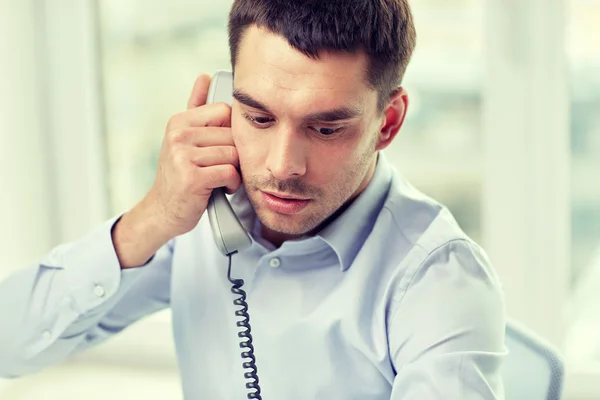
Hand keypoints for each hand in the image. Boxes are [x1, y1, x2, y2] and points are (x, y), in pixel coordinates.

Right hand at [143, 74, 240, 238]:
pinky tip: (221, 188)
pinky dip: (231, 184)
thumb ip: (195, 108)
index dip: (230, 133)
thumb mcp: (183, 139)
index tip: (220, 148)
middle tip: (219, 168)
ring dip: (233, 171)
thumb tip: (204, 76)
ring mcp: (183, 156)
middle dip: (233, 155)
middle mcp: (178, 135)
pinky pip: (229, 172)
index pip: (224, 112)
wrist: (163, 212)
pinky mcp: (192, 178)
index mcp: (179, 123)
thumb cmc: (180, 175)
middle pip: (232, 134)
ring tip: (219, 178)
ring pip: (232, 154)